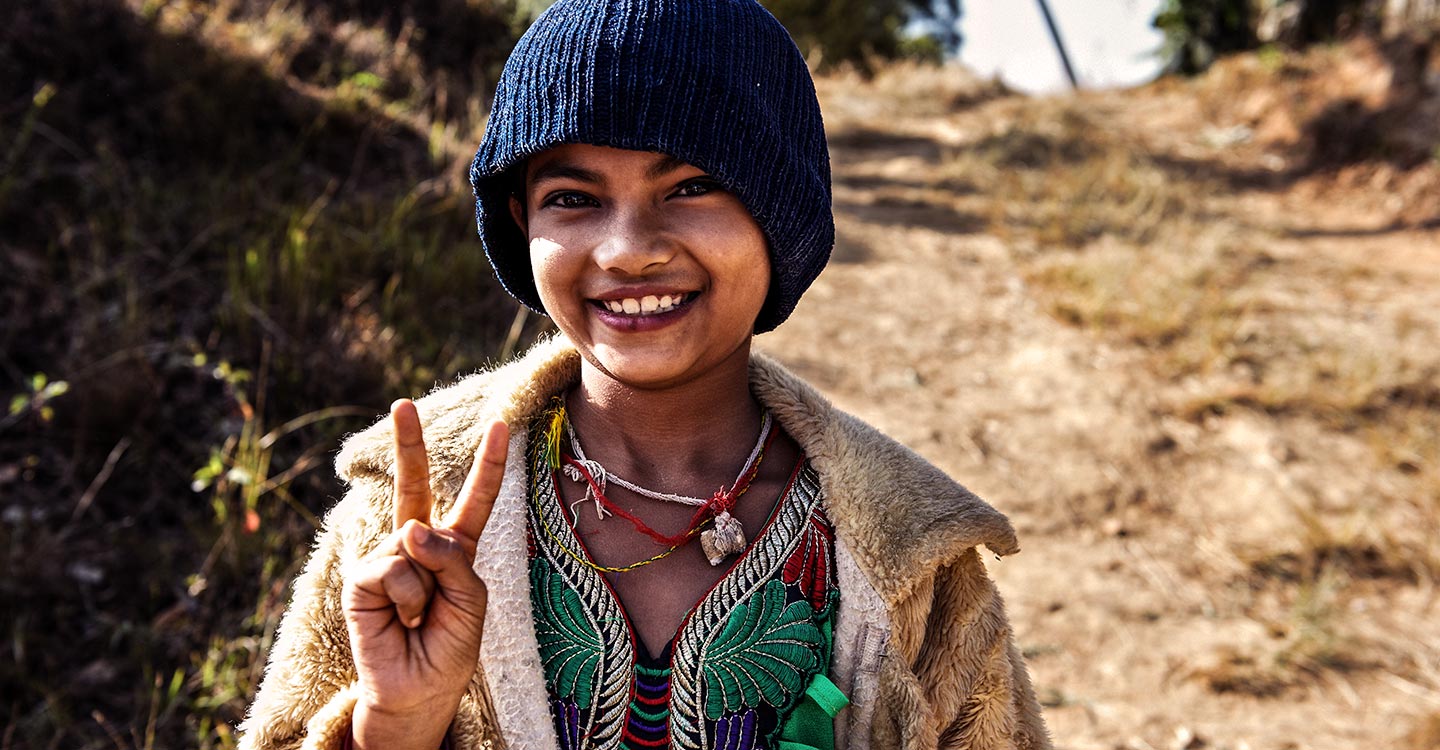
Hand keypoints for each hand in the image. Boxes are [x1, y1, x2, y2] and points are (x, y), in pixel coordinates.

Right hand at [342, 399, 508, 749]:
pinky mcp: (362, 577)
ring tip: (420, 617)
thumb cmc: (449, 645)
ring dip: (425, 588)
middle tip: (402, 404)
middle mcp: (417, 543)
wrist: (419, 688)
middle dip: (408, 444)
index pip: (475, 498)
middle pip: (414, 485)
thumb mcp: (471, 599)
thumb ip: (451, 559)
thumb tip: (409, 528)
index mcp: (455, 545)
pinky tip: (401, 619)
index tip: (501, 423)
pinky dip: (405, 598)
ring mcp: (388, 556)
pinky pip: (391, 568)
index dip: (489, 463)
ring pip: (413, 544)